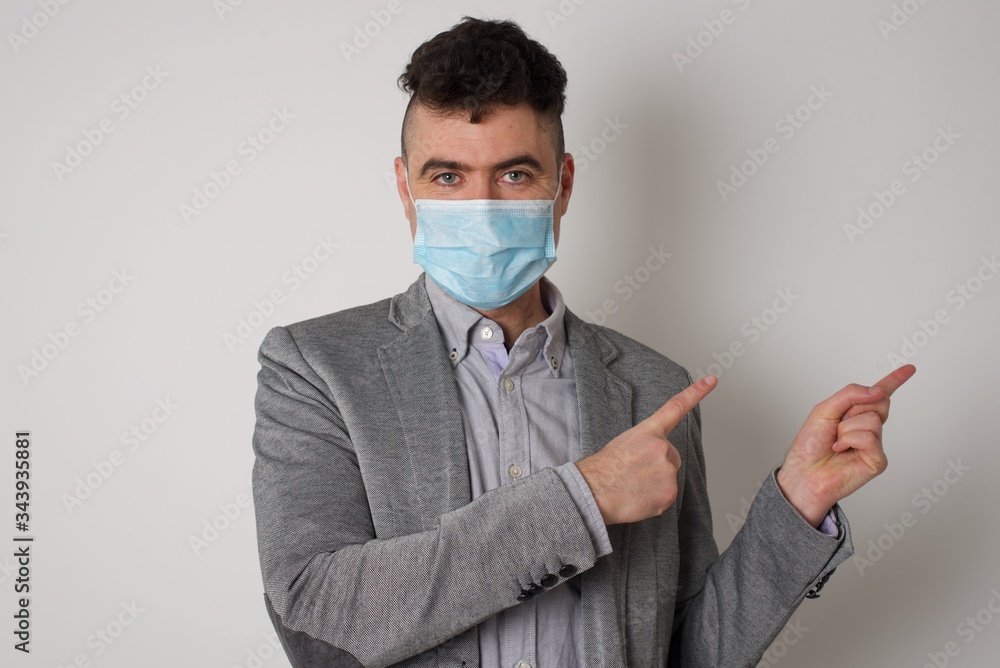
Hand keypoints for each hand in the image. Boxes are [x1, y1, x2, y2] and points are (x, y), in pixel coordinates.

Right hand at [577, 375, 717, 524]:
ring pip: (667, 478)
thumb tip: (653, 461)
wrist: (594, 490)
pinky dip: (653, 499)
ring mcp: (668, 471)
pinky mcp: (669, 493)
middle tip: (634, 473)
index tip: (712, 380)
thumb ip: (645, 445)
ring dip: (654, 483)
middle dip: (657, 466)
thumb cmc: (603, 468)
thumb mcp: (624, 443)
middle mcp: (663, 448)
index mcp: (649, 431)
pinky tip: (637, 497)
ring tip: (632, 485)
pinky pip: (665, 496)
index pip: (676, 407)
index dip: (697, 392)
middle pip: (671, 457)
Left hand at [777, 365, 916, 526]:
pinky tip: (841, 450)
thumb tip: (878, 390)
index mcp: (855, 413)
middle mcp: (869, 427)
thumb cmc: (810, 445)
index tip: (909, 368)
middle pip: (879, 401)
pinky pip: (870, 438)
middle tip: (838, 425)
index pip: (879, 394)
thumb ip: (850, 394)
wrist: (804, 473)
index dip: (895, 380)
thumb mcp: (824, 410)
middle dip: (854, 408)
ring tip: (837, 441)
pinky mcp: (877, 459)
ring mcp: (875, 443)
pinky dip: (850, 440)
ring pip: (873, 419)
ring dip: (847, 428)